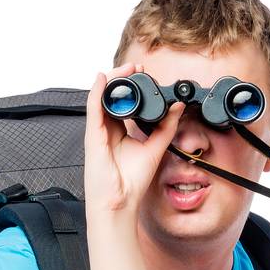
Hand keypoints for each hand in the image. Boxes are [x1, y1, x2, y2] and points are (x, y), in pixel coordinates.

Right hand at [83, 64, 184, 214]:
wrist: (120, 202)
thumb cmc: (131, 182)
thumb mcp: (155, 148)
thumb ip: (166, 127)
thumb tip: (177, 108)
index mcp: (120, 132)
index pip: (124, 102)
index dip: (133, 86)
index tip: (145, 74)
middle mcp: (108, 129)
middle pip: (113, 96)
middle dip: (124, 78)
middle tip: (138, 67)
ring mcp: (99, 131)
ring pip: (102, 97)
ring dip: (114, 79)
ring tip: (126, 68)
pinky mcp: (93, 135)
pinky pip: (93, 107)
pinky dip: (97, 91)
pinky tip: (103, 78)